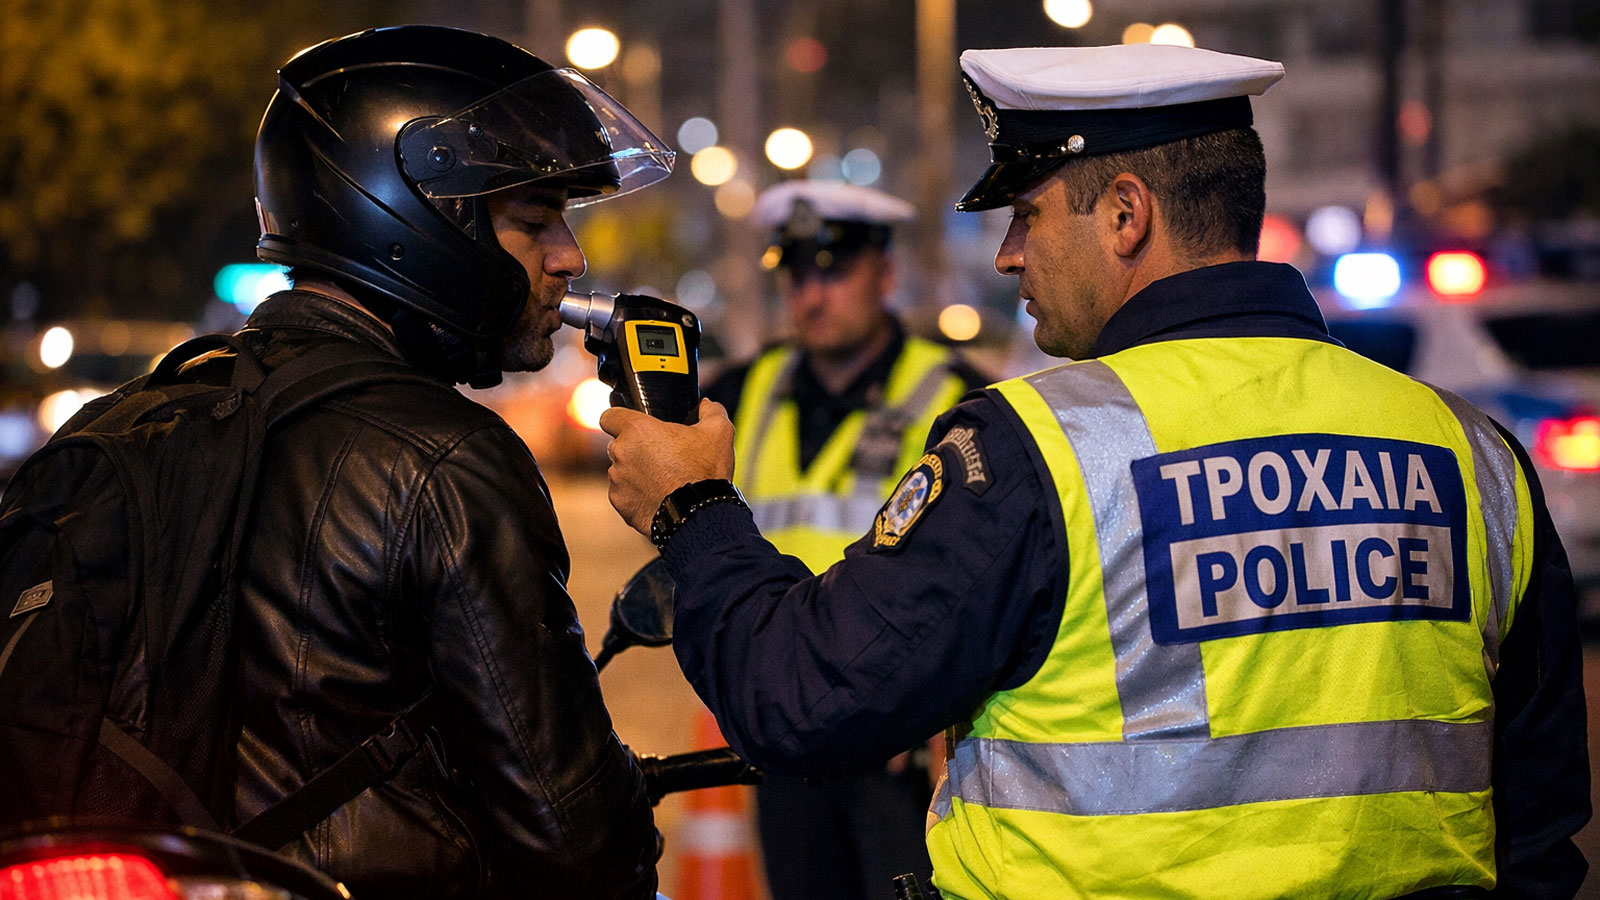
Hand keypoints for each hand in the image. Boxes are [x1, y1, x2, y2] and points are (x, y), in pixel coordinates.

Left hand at [599, 398, 735, 534]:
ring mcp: (618, 481)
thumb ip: (710, 411)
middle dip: (635, 449)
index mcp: (637, 430)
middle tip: (661, 457)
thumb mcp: (718, 432)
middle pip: (618, 445)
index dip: (619, 418)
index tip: (633, 426)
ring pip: (621, 472)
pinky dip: (638, 496)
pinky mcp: (622, 504)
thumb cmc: (704, 471)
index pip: (609, 416)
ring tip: (663, 481)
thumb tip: (706, 405)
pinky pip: (625, 495)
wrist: (699, 514)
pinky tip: (659, 498)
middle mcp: (620, 453)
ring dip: (636, 474)